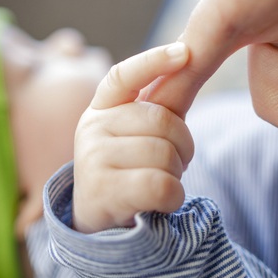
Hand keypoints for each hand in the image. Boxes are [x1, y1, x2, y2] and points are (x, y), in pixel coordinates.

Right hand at [73, 43, 192, 232]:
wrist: (98, 226)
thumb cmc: (128, 173)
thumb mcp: (135, 136)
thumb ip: (156, 107)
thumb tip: (186, 59)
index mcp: (101, 108)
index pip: (124, 76)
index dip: (154, 62)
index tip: (184, 52)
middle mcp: (92, 128)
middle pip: (164, 122)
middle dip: (182, 147)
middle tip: (171, 164)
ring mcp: (93, 159)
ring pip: (165, 156)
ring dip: (176, 175)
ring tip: (158, 183)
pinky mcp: (103, 192)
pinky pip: (162, 185)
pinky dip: (174, 197)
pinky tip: (161, 203)